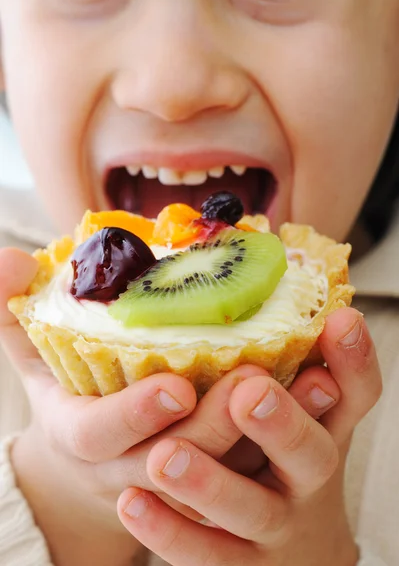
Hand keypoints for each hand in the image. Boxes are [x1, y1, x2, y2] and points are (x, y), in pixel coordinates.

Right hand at [0, 247, 342, 564]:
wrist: (94, 460)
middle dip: (217, 423)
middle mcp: (133, 464)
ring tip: (316, 383)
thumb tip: (9, 258)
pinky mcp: (218, 473)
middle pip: (178, 459)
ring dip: (271, 431)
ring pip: (227, 468)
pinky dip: (289, 432)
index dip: (135, 414)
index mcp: (84, 435)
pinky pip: (254, 462)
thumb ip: (10, 309)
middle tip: (256, 378)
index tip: (174, 385)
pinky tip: (327, 390)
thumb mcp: (32, 357)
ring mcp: (179, 477)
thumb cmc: (66, 395)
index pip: (101, 435)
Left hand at [118, 308, 381, 565]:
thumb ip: (284, 366)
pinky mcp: (240, 564)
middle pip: (311, 454)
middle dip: (282, 423)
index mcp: (326, 429)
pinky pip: (204, 554)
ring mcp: (277, 525)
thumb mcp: (297, 413)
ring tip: (166, 456)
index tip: (339, 320)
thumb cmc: (280, 457)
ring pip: (249, 508)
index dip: (353, 361)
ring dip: (210, 482)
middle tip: (248, 391)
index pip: (355, 395)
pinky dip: (170, 530)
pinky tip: (133, 503)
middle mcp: (308, 477)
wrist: (288, 548)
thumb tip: (254, 281)